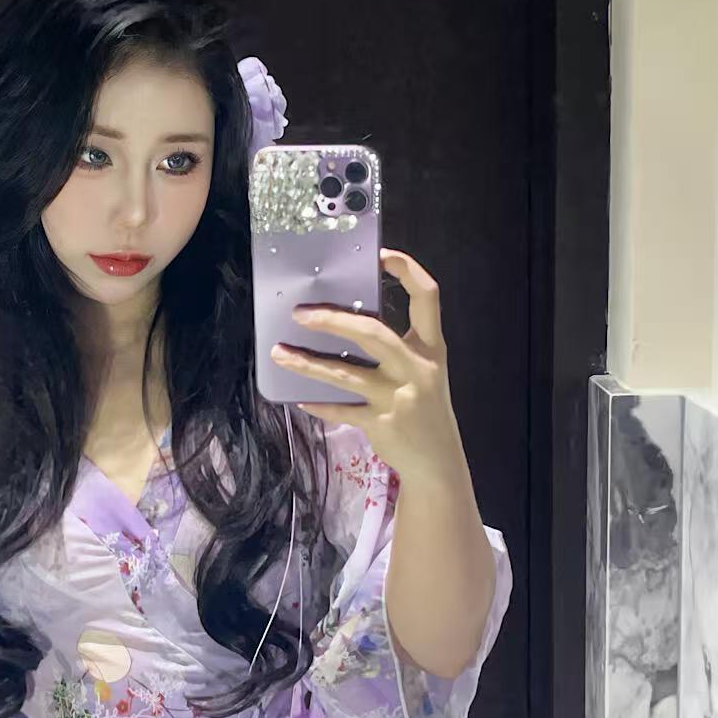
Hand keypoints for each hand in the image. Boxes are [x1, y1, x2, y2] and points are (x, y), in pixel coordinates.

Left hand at [270, 247, 463, 483]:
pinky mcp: (381, 424)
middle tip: (301, 314)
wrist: (438, 462)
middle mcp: (417, 368)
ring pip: (346, 374)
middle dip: (334, 321)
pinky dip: (318, 404)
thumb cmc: (424, 408)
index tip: (381, 254)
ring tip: (280, 353)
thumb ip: (397, 348)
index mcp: (431, 348)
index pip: (427, 297)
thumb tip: (346, 322)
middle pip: (374, 332)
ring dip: (308, 363)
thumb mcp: (423, 372)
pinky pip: (341, 409)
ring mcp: (398, 398)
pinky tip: (299, 397)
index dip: (407, 270)